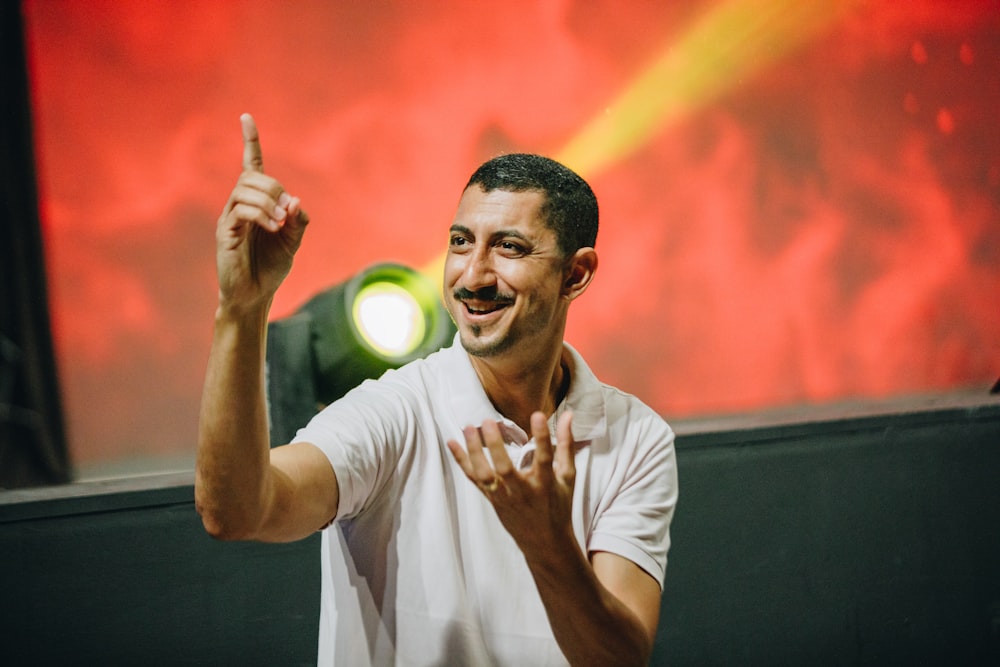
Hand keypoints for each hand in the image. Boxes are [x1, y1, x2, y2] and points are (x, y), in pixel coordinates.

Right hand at [215, 113, 308, 312]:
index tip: (246, 117)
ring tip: (280, 223)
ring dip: (269, 202)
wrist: (254, 295)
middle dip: (274, 188)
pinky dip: (261, 215)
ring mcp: (230, 217)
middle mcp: (239, 204)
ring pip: (246, 190)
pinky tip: (272, 228)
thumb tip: (296, 200)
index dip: (249, 141)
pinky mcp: (225, 232)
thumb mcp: (293, 242)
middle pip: (252, 177)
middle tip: (287, 213)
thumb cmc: (271, 267)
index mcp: (256, 203)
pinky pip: (241, 210)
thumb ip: (298, 220)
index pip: (250, 165)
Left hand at [447, 410, 576, 556]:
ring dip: (474, 451)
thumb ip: (566, 444)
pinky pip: (474, 479)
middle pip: (505, 468)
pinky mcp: (492, 499)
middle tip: (489, 421)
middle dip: (495, 445)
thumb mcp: (568, 477)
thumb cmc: (559, 505)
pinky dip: (462, 461)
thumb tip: (568, 415)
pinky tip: (452, 442)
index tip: (537, 415)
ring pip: (484, 475)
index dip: (542, 437)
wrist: (544, 542)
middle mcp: (522, 491)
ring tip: (469, 427)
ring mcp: (504, 497)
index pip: (544, 458)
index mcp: (545, 484)